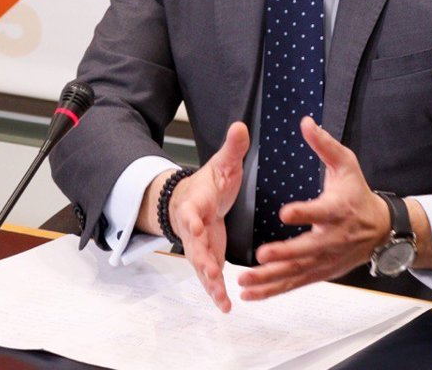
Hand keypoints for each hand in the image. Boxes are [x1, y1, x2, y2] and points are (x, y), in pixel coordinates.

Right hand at [168, 121, 248, 312]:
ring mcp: (197, 247)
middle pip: (193, 246)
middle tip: (211, 271)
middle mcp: (192, 229)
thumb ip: (232, 149)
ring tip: (220, 297)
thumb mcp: (222, 164)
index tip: (194, 227)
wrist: (191, 201)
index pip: (190, 212)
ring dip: (209, 282)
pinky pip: (209, 278)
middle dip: (201, 259)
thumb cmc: (208, 183)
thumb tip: (241, 126)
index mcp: (195, 204)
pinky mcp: (206, 258)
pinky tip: (226, 306)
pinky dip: (215, 292)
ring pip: (200, 267)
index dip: (191, 221)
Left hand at [237, 117, 388, 300]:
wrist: (381, 229)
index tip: (285, 212)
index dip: (305, 212)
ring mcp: (326, 259)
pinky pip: (295, 283)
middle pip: (307, 249)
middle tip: (261, 256)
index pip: (321, 211)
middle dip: (284, 254)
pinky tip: (251, 294)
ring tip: (245, 280)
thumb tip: (306, 122)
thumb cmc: (358, 193)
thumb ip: (324, 145)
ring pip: (297, 271)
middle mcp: (332, 238)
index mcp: (338, 209)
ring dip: (271, 278)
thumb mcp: (347, 164)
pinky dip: (273, 290)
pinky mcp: (320, 271)